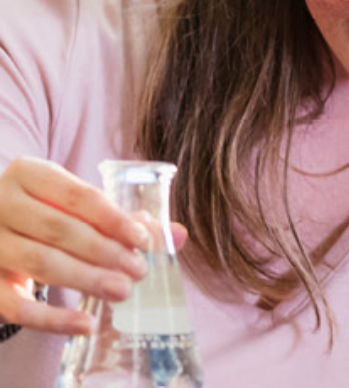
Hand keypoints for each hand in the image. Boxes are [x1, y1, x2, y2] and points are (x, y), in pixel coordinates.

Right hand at [0, 157, 187, 334]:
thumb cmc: (47, 213)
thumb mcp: (77, 205)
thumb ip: (124, 218)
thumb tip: (178, 236)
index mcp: (29, 174)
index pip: (78, 195)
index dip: (114, 219)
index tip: (144, 241)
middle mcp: (1, 204)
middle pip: (60, 229)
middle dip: (106, 252)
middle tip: (139, 271)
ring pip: (40, 263)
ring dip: (87, 279)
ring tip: (123, 291)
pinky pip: (15, 306)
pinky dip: (52, 320)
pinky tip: (86, 325)